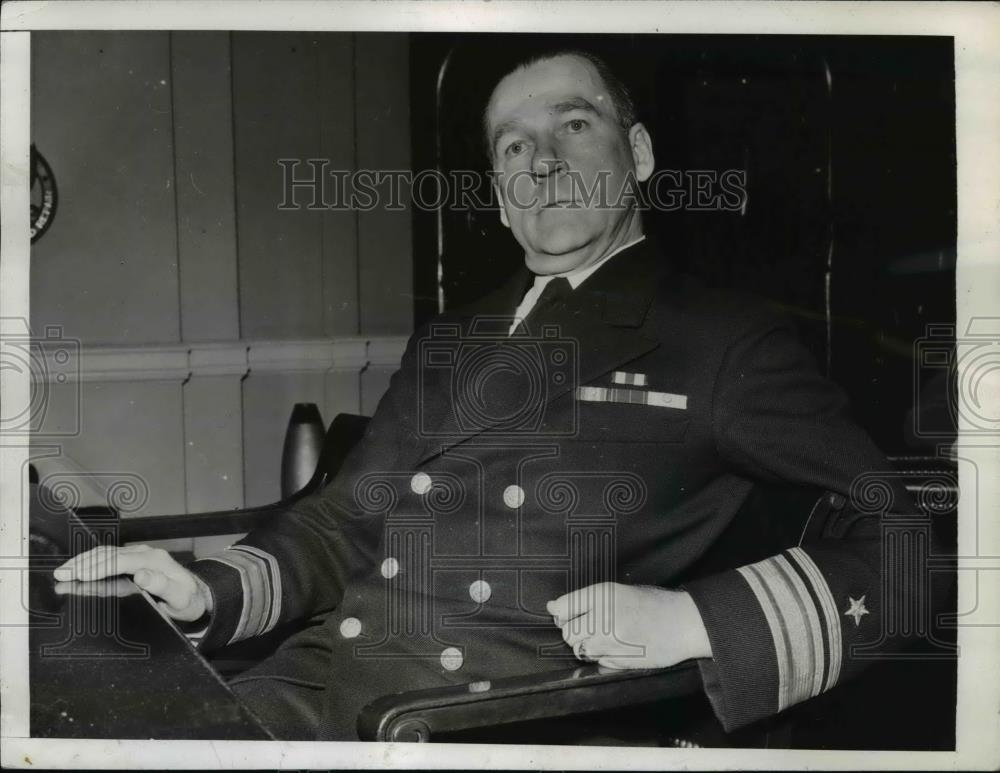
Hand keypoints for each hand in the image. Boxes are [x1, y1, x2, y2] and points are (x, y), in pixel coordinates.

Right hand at [53, 544, 212, 621]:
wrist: (198, 595)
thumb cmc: (188, 600)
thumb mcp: (179, 598)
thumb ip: (162, 586)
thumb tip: (142, 575)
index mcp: (155, 561)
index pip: (121, 561)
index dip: (98, 567)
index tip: (79, 575)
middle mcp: (147, 554)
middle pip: (110, 554)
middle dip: (84, 562)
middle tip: (61, 573)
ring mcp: (141, 555)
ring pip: (108, 553)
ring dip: (84, 560)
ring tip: (64, 570)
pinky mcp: (136, 559)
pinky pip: (110, 557)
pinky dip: (92, 561)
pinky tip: (79, 568)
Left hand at [547, 582, 712, 669]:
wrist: (684, 623)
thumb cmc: (654, 604)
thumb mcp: (619, 591)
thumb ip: (585, 600)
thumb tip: (553, 608)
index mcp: (603, 594)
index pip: (563, 607)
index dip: (561, 612)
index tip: (563, 614)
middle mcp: (603, 618)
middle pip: (567, 632)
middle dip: (574, 631)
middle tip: (589, 626)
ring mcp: (611, 642)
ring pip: (580, 649)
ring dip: (586, 645)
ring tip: (606, 636)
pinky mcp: (619, 661)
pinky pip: (596, 662)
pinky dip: (601, 657)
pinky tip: (617, 647)